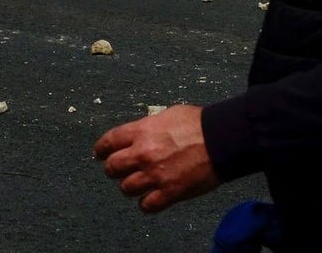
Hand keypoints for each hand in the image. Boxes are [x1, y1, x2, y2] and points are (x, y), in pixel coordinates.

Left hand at [93, 104, 219, 212]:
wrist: (221, 139)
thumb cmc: (198, 123)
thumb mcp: (166, 115)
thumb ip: (147, 127)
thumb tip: (139, 134)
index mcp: (141, 131)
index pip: (108, 142)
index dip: (101, 149)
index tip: (100, 154)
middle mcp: (143, 153)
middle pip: (112, 168)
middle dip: (113, 169)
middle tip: (118, 170)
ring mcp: (155, 174)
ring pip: (126, 188)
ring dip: (130, 186)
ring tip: (137, 184)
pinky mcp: (170, 192)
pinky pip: (147, 205)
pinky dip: (146, 203)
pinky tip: (150, 198)